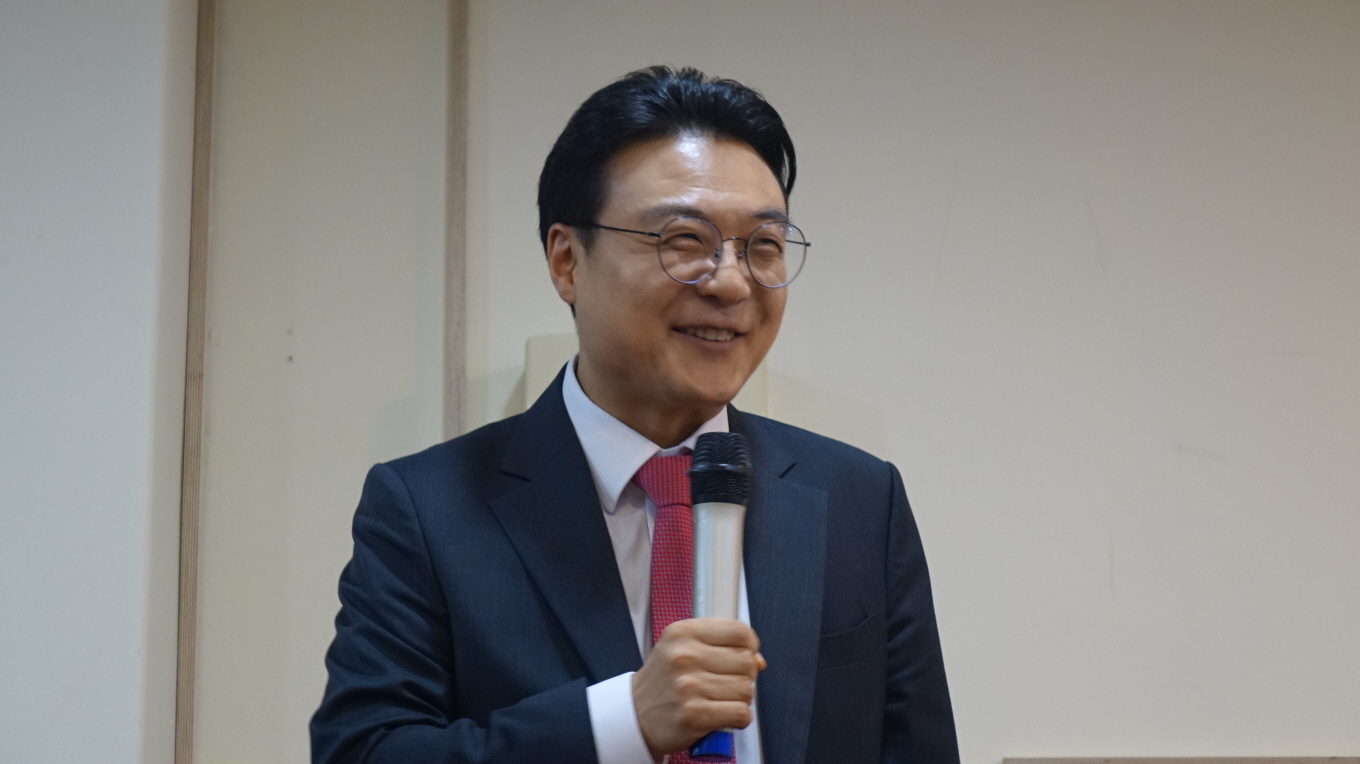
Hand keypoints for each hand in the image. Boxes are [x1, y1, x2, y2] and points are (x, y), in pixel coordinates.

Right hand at [631, 618, 766, 758]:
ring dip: (740, 699)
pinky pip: (740, 713)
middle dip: (745, 676)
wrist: (634, 715)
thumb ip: (721, 647)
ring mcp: (688, 686)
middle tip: (727, 683)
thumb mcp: (682, 649)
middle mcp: (684, 656)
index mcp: (682, 633)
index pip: (738, 631)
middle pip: (746, 662)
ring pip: (746, 690)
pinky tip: (724, 716)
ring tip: (721, 700)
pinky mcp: (693, 715)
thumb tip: (759, 661)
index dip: (750, 646)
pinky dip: (739, 718)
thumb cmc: (664, 682)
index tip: (745, 655)